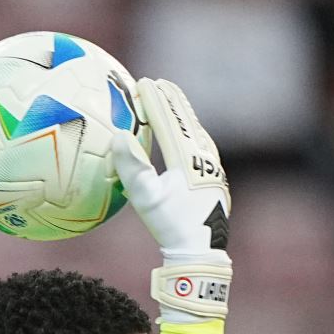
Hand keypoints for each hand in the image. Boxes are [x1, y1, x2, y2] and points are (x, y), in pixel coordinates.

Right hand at [112, 77, 230, 263]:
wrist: (202, 250)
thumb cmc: (171, 226)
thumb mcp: (147, 200)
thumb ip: (133, 168)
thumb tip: (120, 136)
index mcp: (187, 158)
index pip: (168, 121)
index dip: (155, 101)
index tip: (144, 83)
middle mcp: (203, 158)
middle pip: (186, 121)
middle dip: (172, 101)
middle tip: (161, 82)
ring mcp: (212, 167)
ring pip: (196, 132)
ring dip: (183, 115)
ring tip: (173, 101)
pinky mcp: (214, 179)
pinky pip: (200, 146)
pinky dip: (190, 133)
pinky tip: (187, 137)